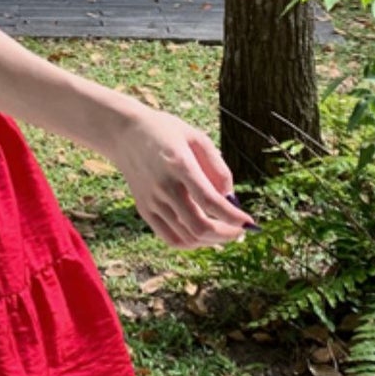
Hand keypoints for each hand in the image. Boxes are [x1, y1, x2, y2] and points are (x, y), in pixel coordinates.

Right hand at [110, 106, 257, 250]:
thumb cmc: (166, 132)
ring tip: (224, 231)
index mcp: (179, 164)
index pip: (209, 201)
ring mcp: (152, 201)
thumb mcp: (196, 137)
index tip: (249, 222)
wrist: (124, 133)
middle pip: (199, 226)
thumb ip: (217, 167)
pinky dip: (192, 243)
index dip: (233, 217)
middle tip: (239, 230)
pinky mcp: (144, 210)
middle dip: (226, 234)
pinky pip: (171, 239)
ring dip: (211, 241)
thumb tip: (230, 198)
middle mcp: (163, 186)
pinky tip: (203, 234)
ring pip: (187, 238)